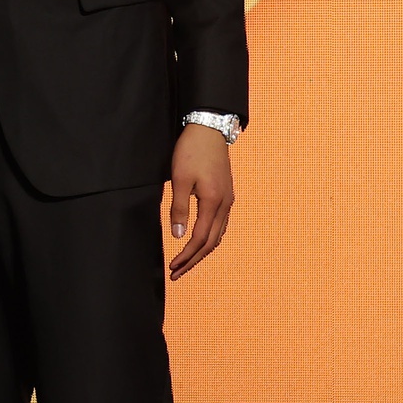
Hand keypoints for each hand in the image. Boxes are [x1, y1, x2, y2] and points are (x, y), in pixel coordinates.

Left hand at [167, 123, 233, 280]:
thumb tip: (178, 236)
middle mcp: (225, 205)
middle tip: (177, 272)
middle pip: (211, 242)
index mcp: (213, 202)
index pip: (199, 239)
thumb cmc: (192, 151)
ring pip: (218, 235)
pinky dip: (210, 237)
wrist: (210, 129)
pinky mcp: (226, 194)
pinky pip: (221, 224)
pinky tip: (199, 240)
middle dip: (194, 260)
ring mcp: (228, 200)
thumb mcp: (180, 179)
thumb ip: (179, 208)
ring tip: (186, 261)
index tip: (173, 267)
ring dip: (202, 251)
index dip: (186, 256)